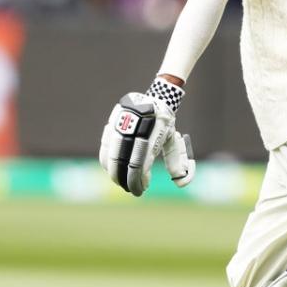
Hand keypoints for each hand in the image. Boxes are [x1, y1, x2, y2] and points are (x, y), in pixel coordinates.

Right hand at [99, 78, 194, 195]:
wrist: (154, 97)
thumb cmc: (164, 123)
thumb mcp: (173, 140)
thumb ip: (176, 160)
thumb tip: (180, 182)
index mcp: (154, 132)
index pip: (141, 163)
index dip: (138, 180)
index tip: (142, 189)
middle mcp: (137, 127)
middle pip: (124, 161)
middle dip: (125, 179)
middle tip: (130, 189)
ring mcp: (122, 123)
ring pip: (111, 154)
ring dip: (114, 173)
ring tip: (121, 182)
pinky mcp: (113, 122)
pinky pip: (105, 146)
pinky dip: (107, 161)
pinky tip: (113, 169)